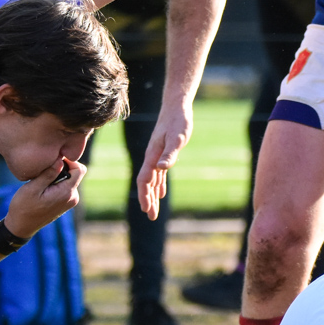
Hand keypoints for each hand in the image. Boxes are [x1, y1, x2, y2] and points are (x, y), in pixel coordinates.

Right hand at [5, 157, 85, 236]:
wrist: (22, 225)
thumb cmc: (23, 207)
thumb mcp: (32, 188)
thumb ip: (48, 174)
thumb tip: (60, 161)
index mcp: (67, 193)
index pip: (80, 169)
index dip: (69, 161)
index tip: (55, 159)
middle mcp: (73, 197)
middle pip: (75, 173)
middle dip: (63, 168)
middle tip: (45, 170)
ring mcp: (70, 201)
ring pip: (70, 179)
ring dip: (59, 175)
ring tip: (42, 179)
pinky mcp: (66, 203)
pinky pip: (66, 186)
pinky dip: (58, 183)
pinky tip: (44, 186)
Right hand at [135, 104, 193, 220]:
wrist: (176, 108)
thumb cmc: (178, 122)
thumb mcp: (177, 138)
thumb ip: (170, 154)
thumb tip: (162, 168)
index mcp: (152, 155)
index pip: (145, 179)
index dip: (145, 195)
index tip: (146, 209)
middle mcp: (152, 157)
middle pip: (147, 183)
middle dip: (148, 200)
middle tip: (151, 216)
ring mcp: (156, 156)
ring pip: (152, 180)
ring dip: (152, 195)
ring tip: (153, 210)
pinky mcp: (163, 154)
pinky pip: (158, 174)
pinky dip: (159, 185)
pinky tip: (161, 194)